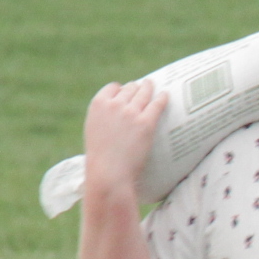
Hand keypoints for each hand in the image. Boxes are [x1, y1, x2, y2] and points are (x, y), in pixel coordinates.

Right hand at [83, 78, 165, 201]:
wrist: (109, 173)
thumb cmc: (100, 157)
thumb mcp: (93, 130)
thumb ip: (102, 117)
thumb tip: (113, 111)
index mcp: (98, 105)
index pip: (112, 87)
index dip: (120, 89)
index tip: (125, 91)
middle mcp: (115, 104)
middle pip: (129, 88)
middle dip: (135, 88)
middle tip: (141, 88)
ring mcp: (132, 112)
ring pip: (143, 92)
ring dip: (148, 87)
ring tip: (152, 85)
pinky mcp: (147, 122)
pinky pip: (157, 104)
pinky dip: (162, 97)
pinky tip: (165, 95)